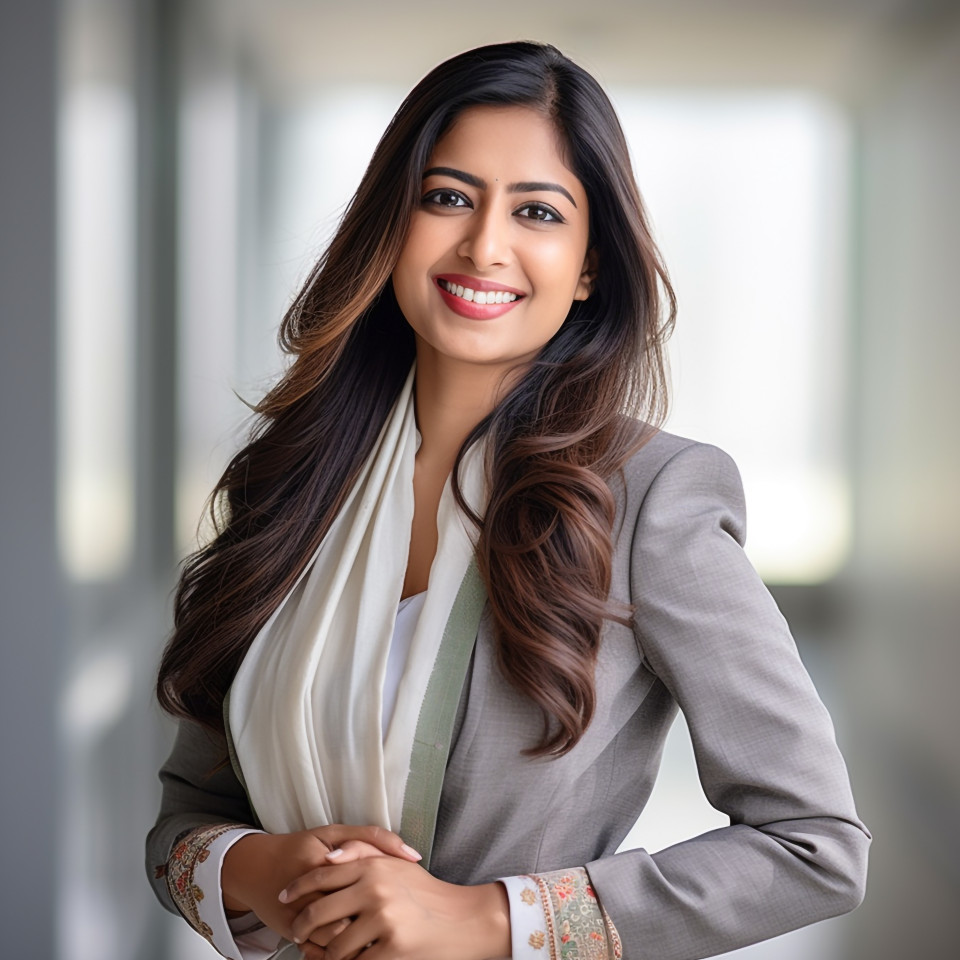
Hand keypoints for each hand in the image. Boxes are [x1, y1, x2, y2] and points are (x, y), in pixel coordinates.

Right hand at [221, 825, 421, 945]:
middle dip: (370, 929)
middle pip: (349, 920)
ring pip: (333, 941)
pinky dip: (332, 951)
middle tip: (388, 929)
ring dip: (354, 945)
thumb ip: (374, 838)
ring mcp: (297, 913)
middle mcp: (308, 889)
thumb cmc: (300, 847)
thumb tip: (413, 855)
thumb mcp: (333, 833)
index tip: (400, 907)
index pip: (362, 887)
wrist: (254, 867)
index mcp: (323, 861)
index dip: (383, 901)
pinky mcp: (289, 931)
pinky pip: (316, 949)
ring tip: (372, 941)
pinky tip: (347, 947)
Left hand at [280, 856, 510, 959]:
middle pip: (319, 912)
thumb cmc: (427, 894)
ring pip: (334, 945)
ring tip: (324, 955)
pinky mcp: (392, 946)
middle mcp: (375, 889)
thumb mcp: (396, 865)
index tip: (285, 899)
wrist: (462, 919)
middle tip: (297, 934)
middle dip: (302, 926)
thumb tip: (326, 860)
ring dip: (326, 955)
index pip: (322, 876)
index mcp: (373, 866)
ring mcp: (383, 919)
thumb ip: (362, 854)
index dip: (297, 888)